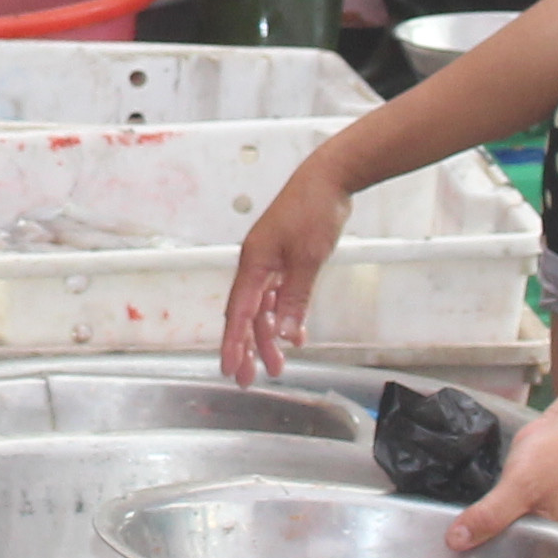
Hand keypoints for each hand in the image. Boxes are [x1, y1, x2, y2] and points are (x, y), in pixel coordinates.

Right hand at [223, 160, 350, 381]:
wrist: (328, 179)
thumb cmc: (313, 211)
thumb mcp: (307, 259)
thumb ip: (295, 298)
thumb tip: (286, 336)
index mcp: (254, 264)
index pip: (239, 313)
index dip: (233, 343)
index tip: (229, 368)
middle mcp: (256, 266)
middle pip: (247, 315)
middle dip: (247, 348)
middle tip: (248, 379)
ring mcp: (269, 263)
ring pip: (263, 309)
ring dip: (268, 337)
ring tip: (277, 366)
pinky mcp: (284, 260)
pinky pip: (277, 296)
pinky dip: (283, 317)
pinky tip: (294, 335)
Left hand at [446, 388, 557, 555]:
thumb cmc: (552, 459)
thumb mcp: (519, 489)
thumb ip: (490, 516)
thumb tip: (454, 542)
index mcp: (548, 544)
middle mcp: (537, 536)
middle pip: (502, 555)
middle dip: (476, 555)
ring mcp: (525, 519)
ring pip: (495, 536)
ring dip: (474, 536)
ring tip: (441, 547)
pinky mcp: (513, 502)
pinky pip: (493, 517)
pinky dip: (478, 518)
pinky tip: (457, 522)